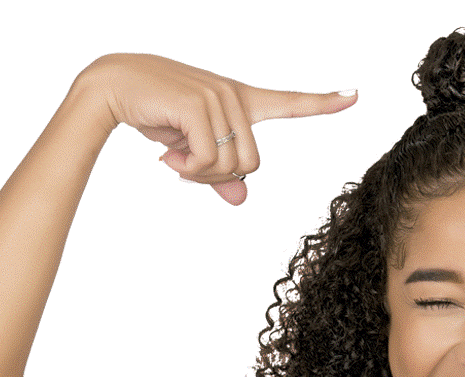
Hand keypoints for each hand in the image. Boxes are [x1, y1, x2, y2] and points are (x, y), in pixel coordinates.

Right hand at [82, 54, 356, 204]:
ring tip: (172, 156)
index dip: (322, 102)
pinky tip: (166, 153)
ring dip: (199, 174)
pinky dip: (186, 167)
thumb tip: (241, 199)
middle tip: (184, 165)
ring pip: (232, 166)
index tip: (354, 95)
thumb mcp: (191, 148)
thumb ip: (218, 174)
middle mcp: (235, 95)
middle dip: (217, 177)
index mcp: (239, 100)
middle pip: (251, 164)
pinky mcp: (200, 105)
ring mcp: (219, 96)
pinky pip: (208, 160)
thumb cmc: (154, 114)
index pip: (289, 101)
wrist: (110, 89)